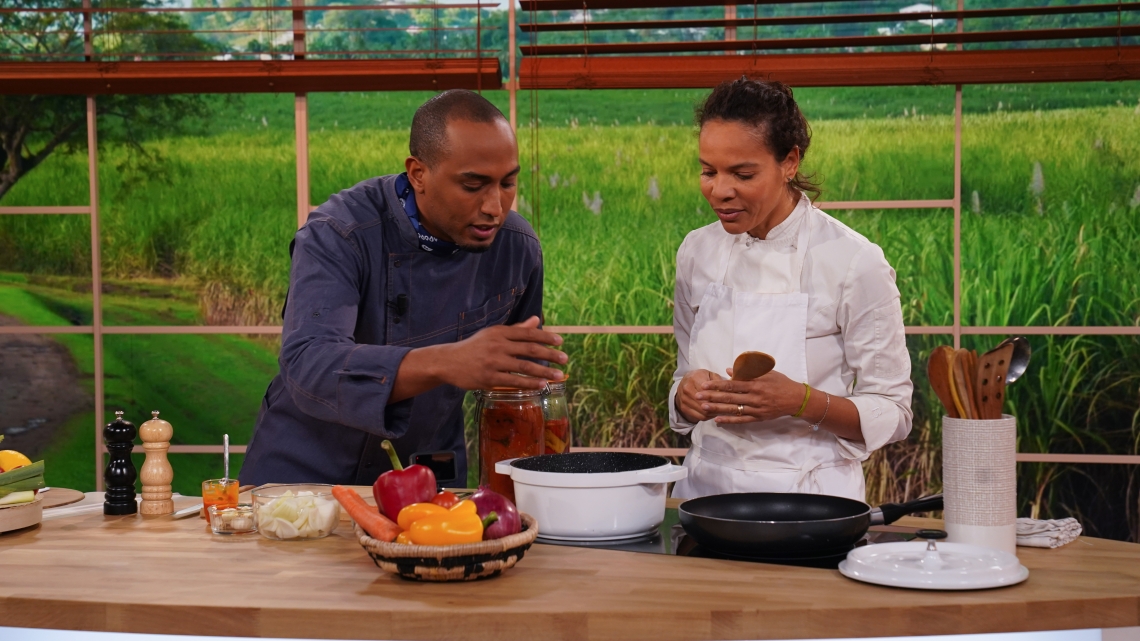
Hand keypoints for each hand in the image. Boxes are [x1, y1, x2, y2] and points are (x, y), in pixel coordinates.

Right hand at [438, 316, 566, 390]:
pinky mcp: (489, 378)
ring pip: (524, 367)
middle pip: (529, 349)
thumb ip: (516, 329)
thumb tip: (536, 320)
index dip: (545, 336)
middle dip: (550, 354)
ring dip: (544, 372)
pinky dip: (529, 383)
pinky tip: (541, 385)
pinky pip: (514, 381)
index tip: (560, 341)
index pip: (527, 333)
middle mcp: (497, 345)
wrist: (448, 362)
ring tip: (558, 375)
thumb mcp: (493, 334)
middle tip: (565, 359)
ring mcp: (493, 362)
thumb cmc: (474, 347)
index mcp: (499, 332)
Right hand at [675, 369, 724, 422]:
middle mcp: (687, 389)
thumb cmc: (700, 377)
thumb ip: (719, 381)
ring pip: (703, 411)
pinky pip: (699, 416)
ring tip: (722, 411)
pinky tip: (714, 413)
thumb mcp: (710, 374)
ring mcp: (684, 399)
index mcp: (694, 378)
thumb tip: (728, 390)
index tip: (728, 399)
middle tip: (728, 408)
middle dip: (718, 406)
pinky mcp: (684, 408)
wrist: (684, 382)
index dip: (719, 397)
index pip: (709, 392)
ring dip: (714, 413)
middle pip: (706, 403)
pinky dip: (709, 416)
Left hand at [695, 368, 803, 423]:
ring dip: (717, 409)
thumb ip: (747, 371)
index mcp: (755, 384)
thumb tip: (728, 370)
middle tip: (697, 396)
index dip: (717, 385)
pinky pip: (741, 420)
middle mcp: (754, 397)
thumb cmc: (780, 383)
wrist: (795, 399)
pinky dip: (729, 420)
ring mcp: (756, 409)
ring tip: (703, 407)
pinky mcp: (758, 418)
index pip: (732, 385)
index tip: (704, 385)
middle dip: (712, 397)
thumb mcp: (766, 373)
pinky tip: (717, 420)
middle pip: (729, 398)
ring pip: (733, 409)